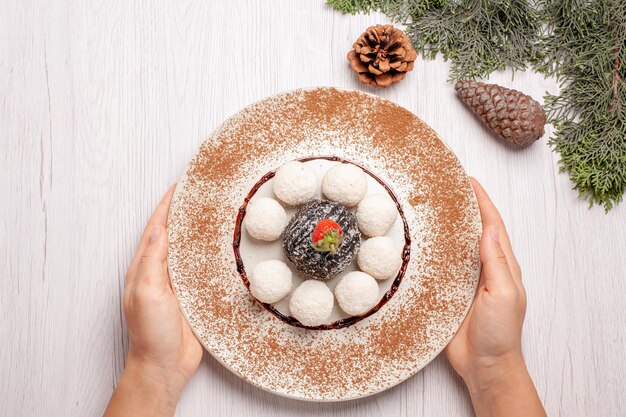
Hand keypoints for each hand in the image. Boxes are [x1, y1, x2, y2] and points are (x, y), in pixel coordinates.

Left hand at [104, 185, 202, 416]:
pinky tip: (223, 247)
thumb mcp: (147, 292)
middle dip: (186, 212)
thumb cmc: (151, 331)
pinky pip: (203, 268)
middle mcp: (162, 271)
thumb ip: (152, 259)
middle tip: (202, 193)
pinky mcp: (195, 294)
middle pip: (175, 234)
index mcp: (145, 267)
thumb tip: (158, 227)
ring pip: (190, 249)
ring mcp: (178, 283)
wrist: (166, 365)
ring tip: (215, 212)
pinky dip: (211, 253)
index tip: (180, 185)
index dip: (167, 205)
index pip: (157, 227)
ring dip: (200, 231)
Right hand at [446, 178, 525, 380]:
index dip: (481, 200)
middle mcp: (483, 268)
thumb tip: (489, 228)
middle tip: (444, 186)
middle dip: (462, 206)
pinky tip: (418, 242)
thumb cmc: (499, 332)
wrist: (484, 365)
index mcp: (502, 265)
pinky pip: (438, 265)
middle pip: (471, 229)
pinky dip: (431, 250)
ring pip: (453, 245)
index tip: (467, 180)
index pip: (492, 225)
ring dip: (444, 225)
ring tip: (429, 206)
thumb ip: (496, 262)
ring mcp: (464, 280)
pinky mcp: (447, 292)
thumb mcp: (504, 294)